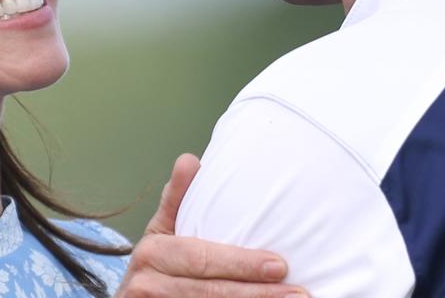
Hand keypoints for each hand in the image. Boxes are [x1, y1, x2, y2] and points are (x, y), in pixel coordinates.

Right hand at [115, 154, 306, 296]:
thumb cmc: (156, 266)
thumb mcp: (160, 232)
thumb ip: (176, 199)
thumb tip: (189, 159)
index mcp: (152, 253)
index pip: (202, 258)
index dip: (241, 264)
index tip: (279, 265)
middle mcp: (147, 284)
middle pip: (210, 291)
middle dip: (257, 293)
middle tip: (297, 293)